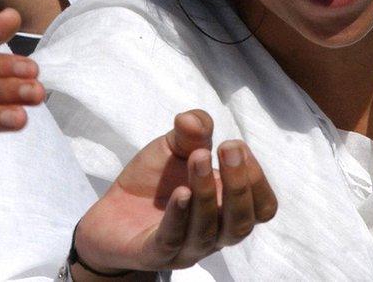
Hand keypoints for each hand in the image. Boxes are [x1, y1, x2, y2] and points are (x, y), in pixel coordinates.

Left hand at [73, 110, 276, 276]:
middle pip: (241, 223)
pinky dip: (179, 215)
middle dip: (239, 184)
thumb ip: (190, 132)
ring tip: (197, 157)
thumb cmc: (153, 183)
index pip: (262, 208)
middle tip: (228, 148)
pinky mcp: (154, 253)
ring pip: (208, 231)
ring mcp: (185, 248)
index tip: (234, 145)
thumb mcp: (173, 149)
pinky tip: (180, 192)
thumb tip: (192, 119)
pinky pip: (172, 240)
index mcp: (226, 210)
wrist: (110, 214)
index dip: (256, 179)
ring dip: (206, 193)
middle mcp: (213, 234)